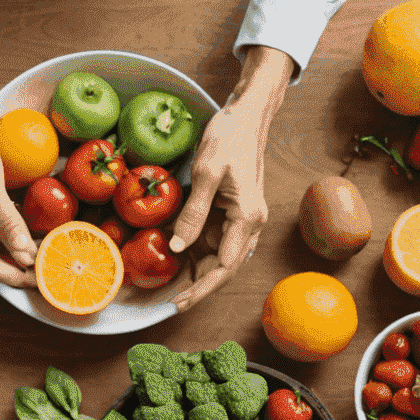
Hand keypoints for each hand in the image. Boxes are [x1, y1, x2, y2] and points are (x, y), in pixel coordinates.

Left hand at [168, 46, 292, 313]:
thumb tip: (177, 247)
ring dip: (197, 274)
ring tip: (171, 289)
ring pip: (219, 258)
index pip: (224, 267)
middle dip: (199, 289)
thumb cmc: (230, 137)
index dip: (201, 289)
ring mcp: (241, 220)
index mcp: (247, 218)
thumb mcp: (207, 172)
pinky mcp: (231, 213)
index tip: (178, 302)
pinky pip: (214, 241)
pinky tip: (178, 261)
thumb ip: (193, 212)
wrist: (247, 115)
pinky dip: (197, 254)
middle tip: (171, 304)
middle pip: (223, 269)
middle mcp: (249, 225)